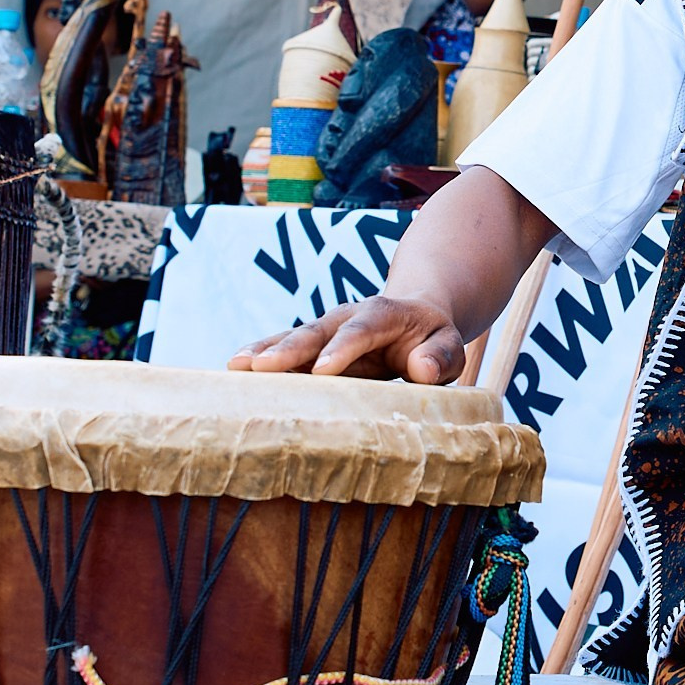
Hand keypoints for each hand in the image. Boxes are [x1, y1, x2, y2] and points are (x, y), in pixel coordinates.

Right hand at [231, 296, 465, 383]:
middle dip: (290, 349)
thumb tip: (422, 369)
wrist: (417, 319)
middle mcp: (349, 315)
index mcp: (385, 313)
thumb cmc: (433, 340)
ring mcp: (327, 328)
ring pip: (294, 337)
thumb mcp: (449, 345)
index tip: (321, 370)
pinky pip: (285, 349)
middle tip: (261, 368)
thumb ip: (441, 355)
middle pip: (318, 330)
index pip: (363, 329)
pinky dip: (261, 357)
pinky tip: (236, 370)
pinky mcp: (314, 343)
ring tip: (236, 366)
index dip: (342, 348)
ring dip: (265, 351)